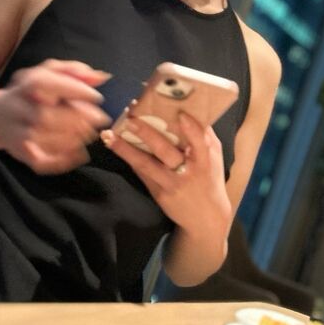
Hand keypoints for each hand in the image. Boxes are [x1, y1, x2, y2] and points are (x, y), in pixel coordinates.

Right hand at [0, 59, 111, 173]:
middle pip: (43, 115)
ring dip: (71, 138)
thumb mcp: (48, 74)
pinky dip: (61, 161)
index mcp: (25, 85)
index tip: (97, 97)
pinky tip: (80, 154)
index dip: (73, 90)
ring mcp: (15, 131)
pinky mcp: (19, 151)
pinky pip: (38, 160)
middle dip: (76, 119)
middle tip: (100, 119)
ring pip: (41, 137)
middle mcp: (16, 107)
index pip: (45, 83)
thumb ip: (74, 71)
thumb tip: (101, 77)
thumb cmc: (31, 93)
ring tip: (90, 133)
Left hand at [100, 111, 231, 235]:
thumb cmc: (209, 178)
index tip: (179, 113)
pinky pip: (141, 173)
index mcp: (204, 160)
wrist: (206, 217)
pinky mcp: (158, 193)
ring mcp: (171, 183)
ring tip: (109, 135)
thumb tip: (191, 107)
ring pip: (146, 164)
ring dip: (125, 149)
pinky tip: (114, 145)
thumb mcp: (214, 157)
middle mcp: (187, 171)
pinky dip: (128, 158)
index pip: (199, 142)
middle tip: (130, 119)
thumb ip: (204, 135)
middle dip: (147, 134)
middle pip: (165, 151)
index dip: (191, 128)